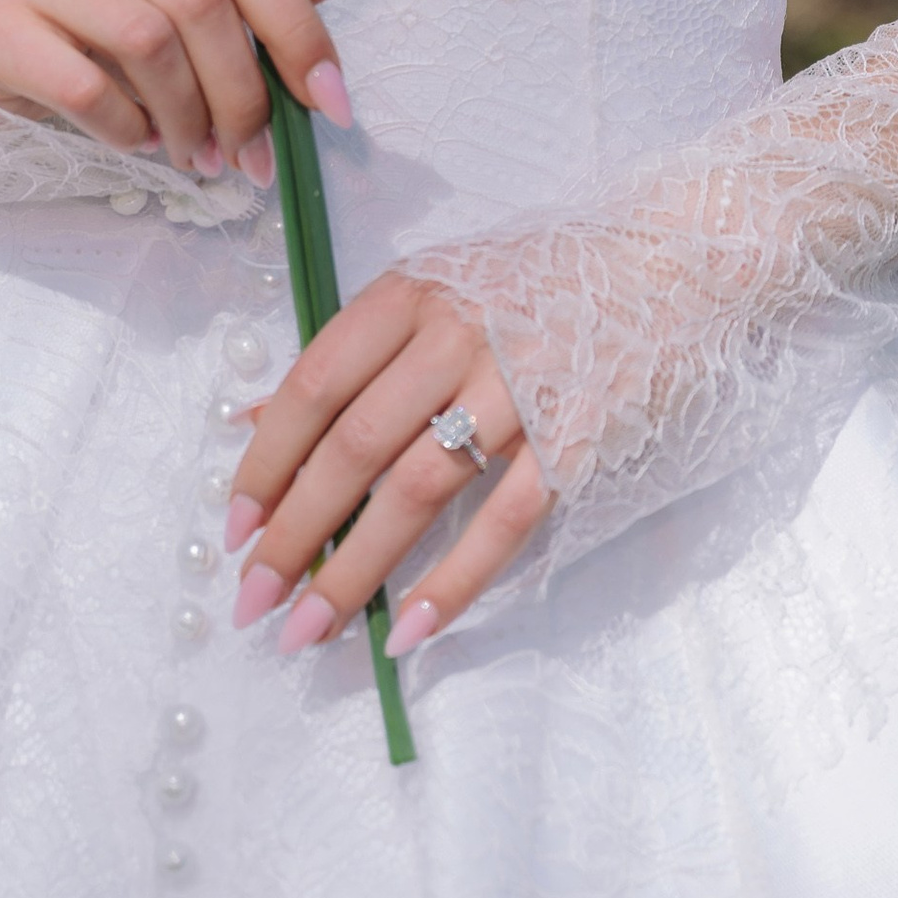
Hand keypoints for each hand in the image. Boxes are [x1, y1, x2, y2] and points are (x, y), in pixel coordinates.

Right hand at [0, 0, 361, 178]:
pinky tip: (141, 141)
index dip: (298, 28)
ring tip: (200, 155)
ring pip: (148, 42)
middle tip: (256, 157)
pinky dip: (128, 129)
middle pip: (199, 1)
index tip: (333, 102)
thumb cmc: (111, 8)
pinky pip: (86, 87)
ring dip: (189, 117)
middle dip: (243, 94)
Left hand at [226, 272, 552, 657]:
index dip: (268, 461)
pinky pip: (506, 522)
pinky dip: (453, 583)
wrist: (661, 265)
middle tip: (253, 602)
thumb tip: (251, 423)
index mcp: (411, 295)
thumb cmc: (528, 286)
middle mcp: (458, 336)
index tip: (236, 528)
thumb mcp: (429, 293)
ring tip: (308, 631)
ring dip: (355, 570)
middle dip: (295, 534)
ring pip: (419, 490)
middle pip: (356, 447)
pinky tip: (406, 632)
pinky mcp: (575, 440)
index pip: (316, 384)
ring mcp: (520, 389)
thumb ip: (348, 358)